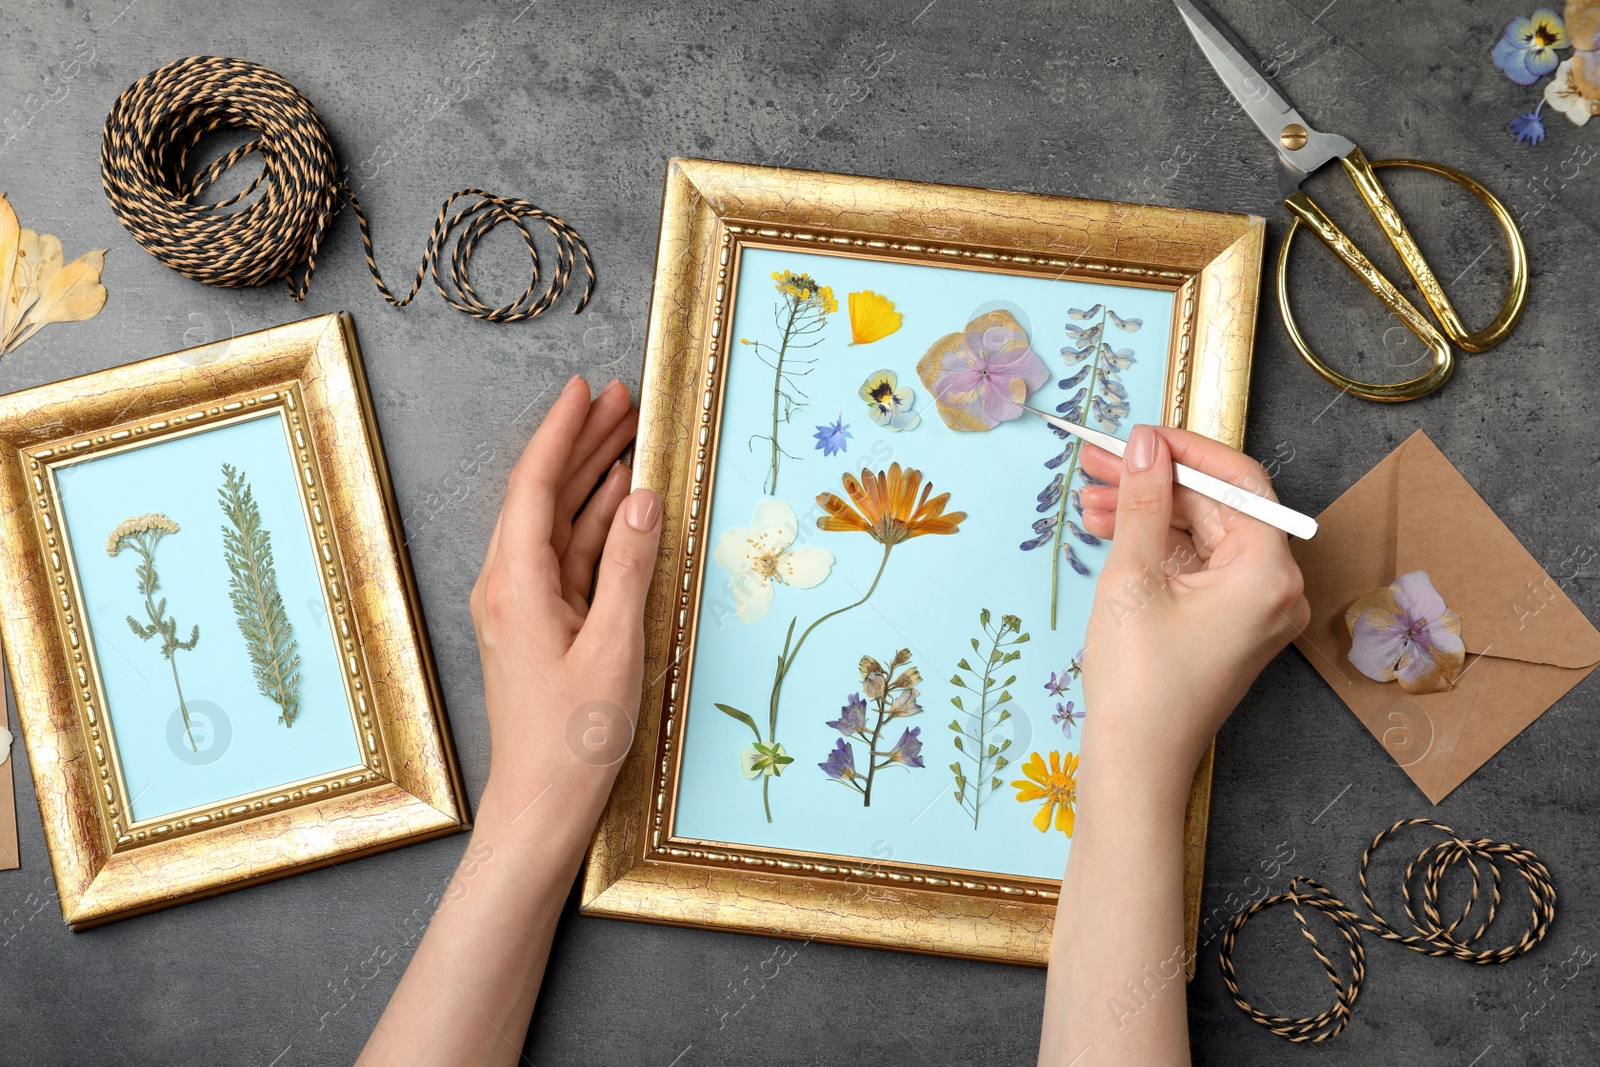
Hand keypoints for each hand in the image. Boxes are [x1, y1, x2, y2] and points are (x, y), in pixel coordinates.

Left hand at [468, 375, 660, 845]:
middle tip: (623, 398)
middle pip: (545, 495)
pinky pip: (569, 556)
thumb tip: (642, 497)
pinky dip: (597, 523)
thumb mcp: (614, 647)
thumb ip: (629, 567)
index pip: (533, 486)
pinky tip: (622, 500)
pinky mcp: (541, 624)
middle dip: (583, 443)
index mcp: (516, 584)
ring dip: (593, 478)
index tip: (585, 389)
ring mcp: (523, 604)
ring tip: (630, 433)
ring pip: (559, 522)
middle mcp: (510, 585)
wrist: (542, 803)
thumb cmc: (574, 737)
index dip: (561, 433)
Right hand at [1074, 424, 1308, 799]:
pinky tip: (1110, 532)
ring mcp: (1253, 608)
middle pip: (1217, 507)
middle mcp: (1274, 587)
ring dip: (1147, 513)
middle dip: (1155, 482)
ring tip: (1091, 500)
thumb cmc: (1139, 678)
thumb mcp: (1133, 576)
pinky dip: (1156, 546)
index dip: (1185, 450)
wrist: (1136, 761)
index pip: (1238, 482)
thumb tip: (1145, 443)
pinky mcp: (1229, 623)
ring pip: (1201, 535)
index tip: (1137, 435)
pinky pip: (1196, 566)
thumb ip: (1141, 500)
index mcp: (1268, 572)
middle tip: (1098, 463)